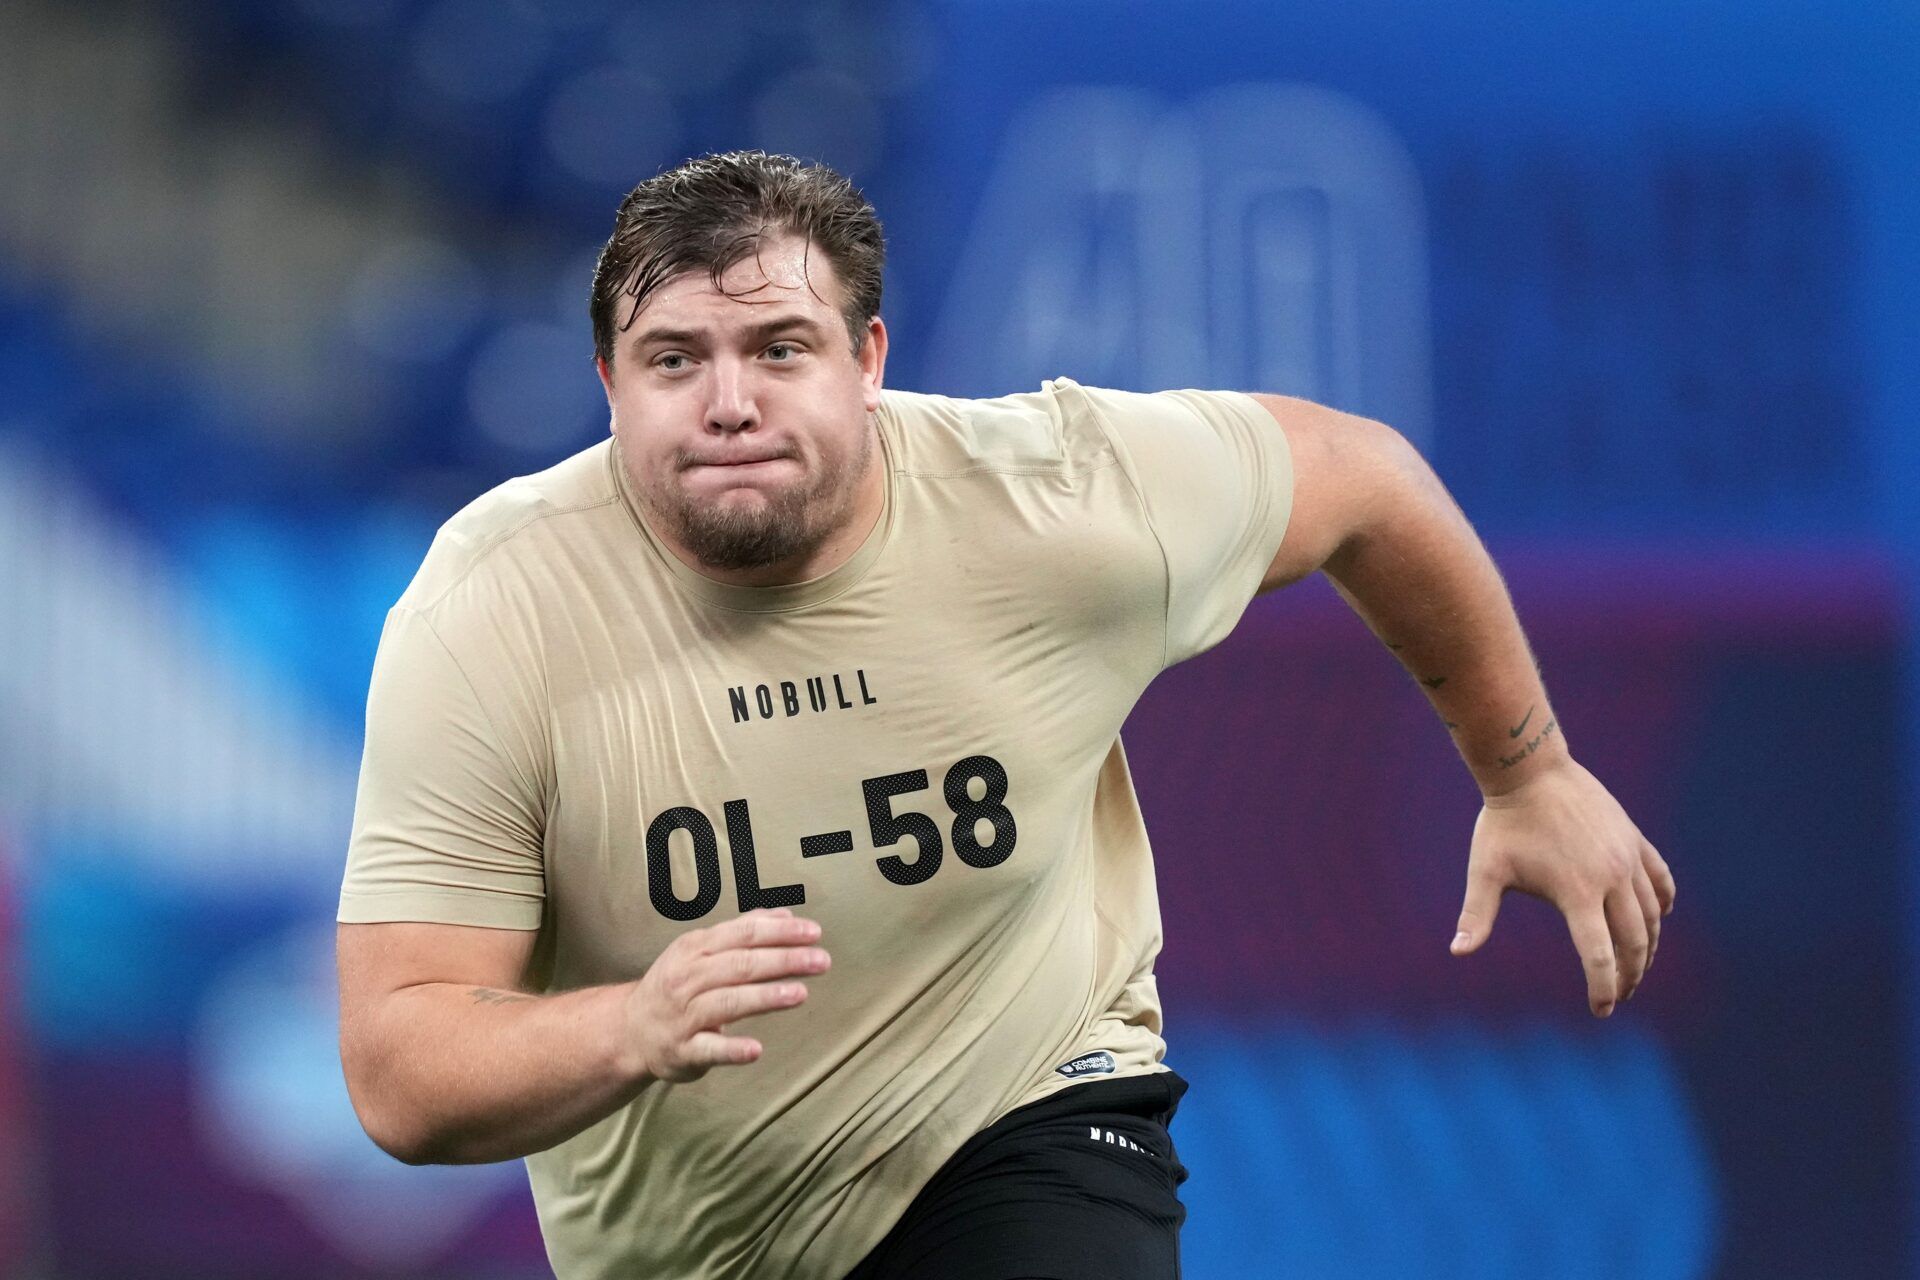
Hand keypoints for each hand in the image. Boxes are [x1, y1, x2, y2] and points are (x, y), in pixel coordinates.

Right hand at [621, 908, 830, 1082]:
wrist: (631, 1030)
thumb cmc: (677, 985)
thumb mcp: (701, 951)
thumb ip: (743, 932)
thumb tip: (786, 915)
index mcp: (694, 948)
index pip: (743, 935)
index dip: (780, 932)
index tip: (814, 932)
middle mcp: (687, 978)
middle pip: (740, 965)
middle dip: (783, 960)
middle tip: (821, 961)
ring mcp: (684, 1015)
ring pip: (727, 1002)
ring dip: (765, 997)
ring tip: (800, 994)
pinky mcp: (684, 1050)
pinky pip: (709, 1048)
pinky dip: (732, 1049)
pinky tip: (756, 1049)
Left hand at [1449, 757, 1675, 1015]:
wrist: (1530, 770)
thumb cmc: (1503, 824)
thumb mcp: (1486, 870)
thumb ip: (1476, 914)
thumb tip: (1457, 951)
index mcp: (1577, 893)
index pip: (1599, 956)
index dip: (1602, 988)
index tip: (1601, 1011)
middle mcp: (1611, 878)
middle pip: (1634, 941)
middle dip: (1630, 975)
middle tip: (1619, 994)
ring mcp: (1627, 857)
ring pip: (1652, 914)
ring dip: (1648, 946)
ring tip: (1635, 966)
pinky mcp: (1634, 838)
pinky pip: (1660, 878)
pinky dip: (1661, 903)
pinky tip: (1656, 919)